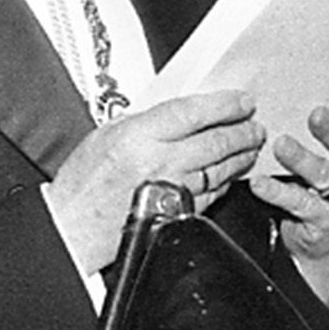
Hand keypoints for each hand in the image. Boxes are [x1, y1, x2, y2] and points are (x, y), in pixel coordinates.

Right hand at [50, 91, 265, 272]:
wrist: (73, 227)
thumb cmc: (83, 185)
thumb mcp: (106, 135)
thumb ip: (144, 122)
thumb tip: (177, 114)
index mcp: (140, 136)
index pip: (194, 112)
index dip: (224, 105)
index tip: (242, 101)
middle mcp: (160, 162)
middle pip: (216, 141)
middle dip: (242, 132)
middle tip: (254, 126)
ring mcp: (172, 190)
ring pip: (219, 169)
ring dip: (240, 156)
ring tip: (250, 147)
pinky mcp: (178, 213)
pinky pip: (211, 194)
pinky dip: (224, 182)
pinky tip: (230, 174)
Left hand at [249, 94, 328, 279]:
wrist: (323, 236)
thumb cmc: (323, 181)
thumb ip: (320, 125)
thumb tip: (290, 85)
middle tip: (317, 116)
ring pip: (323, 175)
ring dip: (301, 159)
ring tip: (282, 145)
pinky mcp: (324, 220)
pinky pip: (300, 203)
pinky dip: (278, 192)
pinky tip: (261, 183)